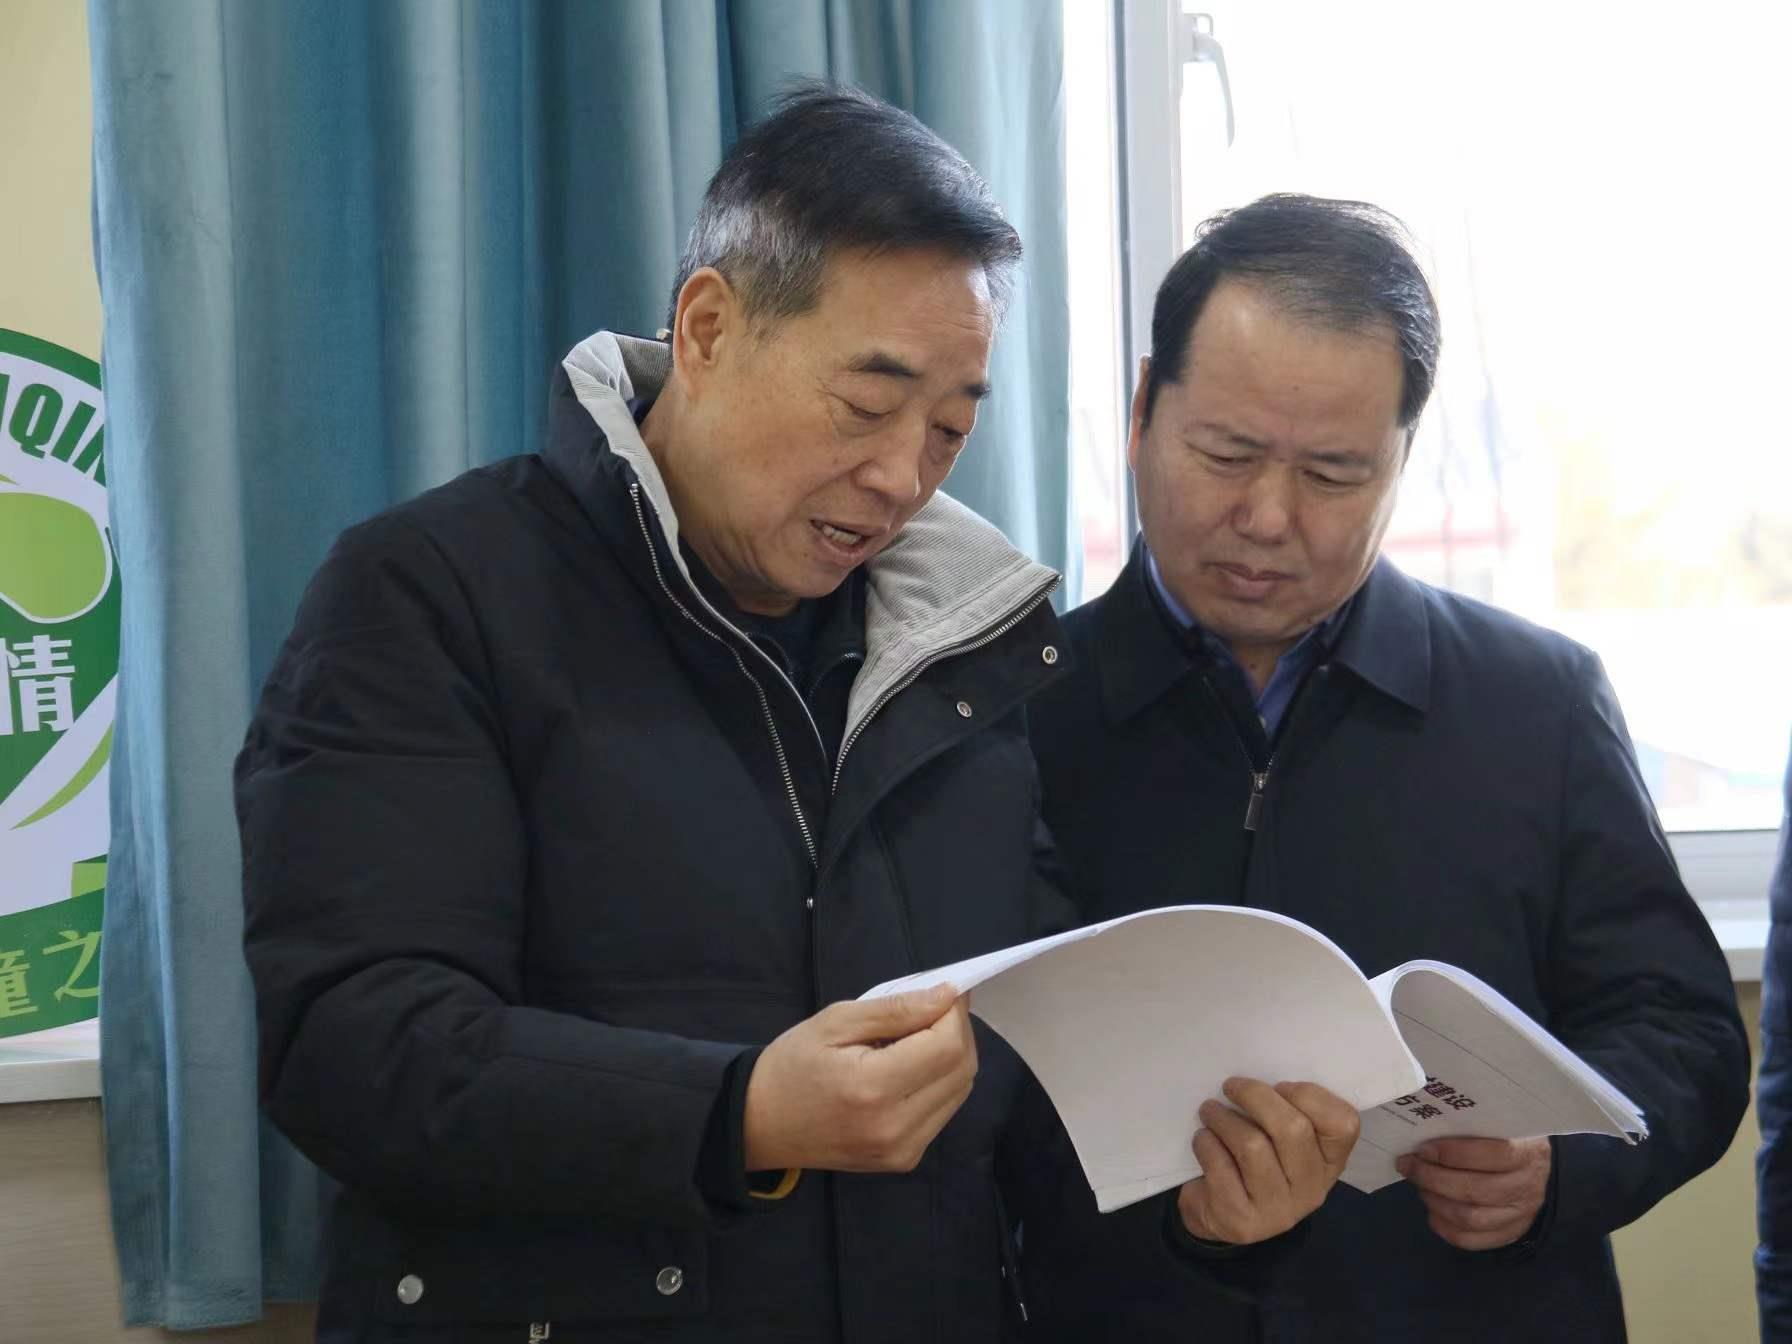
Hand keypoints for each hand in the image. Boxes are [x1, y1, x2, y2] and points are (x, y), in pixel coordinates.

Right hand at [743, 985, 977, 1173]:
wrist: (760, 1126)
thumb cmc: (791, 1065)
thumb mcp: (835, 1022)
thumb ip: (895, 1009)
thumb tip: (947, 996)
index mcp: (874, 1088)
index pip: (947, 1046)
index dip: (953, 1013)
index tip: (944, 990)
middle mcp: (896, 1127)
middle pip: (962, 1069)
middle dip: (957, 1031)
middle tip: (932, 1008)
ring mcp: (903, 1150)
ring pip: (960, 1091)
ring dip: (951, 1056)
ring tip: (917, 1037)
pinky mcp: (904, 1160)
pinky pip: (943, 1111)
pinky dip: (939, 1082)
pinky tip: (910, 1068)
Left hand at [1176, 1078, 1360, 1244]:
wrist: (1217, 1214)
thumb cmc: (1250, 1161)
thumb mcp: (1277, 1138)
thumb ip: (1284, 1111)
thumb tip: (1262, 1076)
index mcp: (1330, 1161)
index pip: (1343, 1123)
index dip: (1309, 1095)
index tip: (1278, 1085)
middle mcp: (1313, 1189)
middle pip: (1293, 1129)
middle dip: (1256, 1097)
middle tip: (1230, 1086)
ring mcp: (1280, 1210)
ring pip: (1253, 1146)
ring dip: (1223, 1119)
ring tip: (1209, 1112)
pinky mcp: (1243, 1222)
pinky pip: (1221, 1167)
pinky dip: (1206, 1144)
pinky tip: (1203, 1140)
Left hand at [1396, 1136, 1550, 1250]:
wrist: (1534, 1162)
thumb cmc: (1507, 1135)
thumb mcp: (1499, 1121)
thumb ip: (1471, 1123)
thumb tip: (1425, 1127)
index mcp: (1529, 1152)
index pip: (1494, 1154)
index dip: (1454, 1153)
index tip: (1423, 1149)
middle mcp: (1528, 1186)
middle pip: (1475, 1190)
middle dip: (1432, 1178)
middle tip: (1408, 1165)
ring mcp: (1521, 1214)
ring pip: (1471, 1218)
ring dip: (1436, 1202)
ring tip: (1420, 1185)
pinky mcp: (1509, 1233)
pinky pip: (1472, 1240)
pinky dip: (1445, 1227)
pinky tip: (1432, 1210)